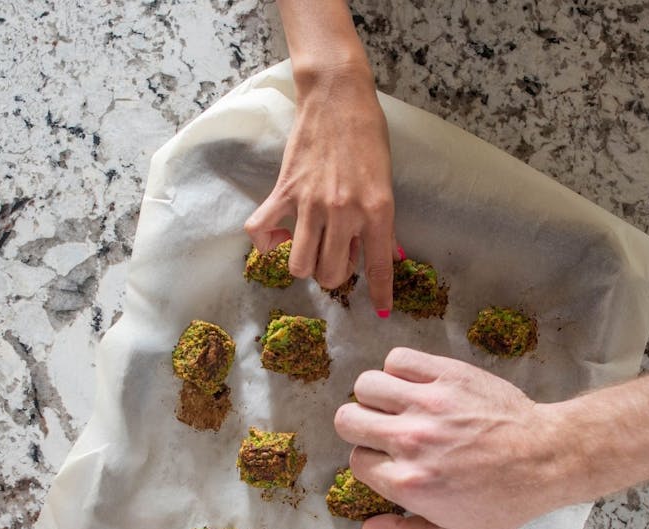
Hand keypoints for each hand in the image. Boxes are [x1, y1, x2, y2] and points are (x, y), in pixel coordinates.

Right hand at [245, 61, 396, 312]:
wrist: (337, 96)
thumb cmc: (367, 135)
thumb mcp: (386, 182)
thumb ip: (383, 224)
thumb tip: (388, 256)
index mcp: (376, 210)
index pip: (378, 266)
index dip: (380, 294)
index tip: (381, 311)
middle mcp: (343, 212)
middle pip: (331, 275)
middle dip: (334, 276)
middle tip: (337, 255)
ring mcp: (310, 203)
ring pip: (299, 265)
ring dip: (304, 265)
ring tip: (310, 248)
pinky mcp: (284, 191)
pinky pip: (261, 231)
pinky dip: (264, 243)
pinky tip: (276, 238)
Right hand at [334, 347, 566, 528]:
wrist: (547, 457)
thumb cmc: (504, 501)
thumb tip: (369, 526)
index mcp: (408, 483)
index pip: (356, 461)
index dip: (370, 461)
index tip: (389, 460)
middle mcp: (410, 440)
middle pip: (347, 419)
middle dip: (360, 428)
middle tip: (384, 431)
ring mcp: (427, 403)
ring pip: (366, 385)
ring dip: (375, 397)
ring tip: (396, 405)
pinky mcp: (446, 375)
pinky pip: (397, 359)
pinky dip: (398, 370)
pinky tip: (415, 386)